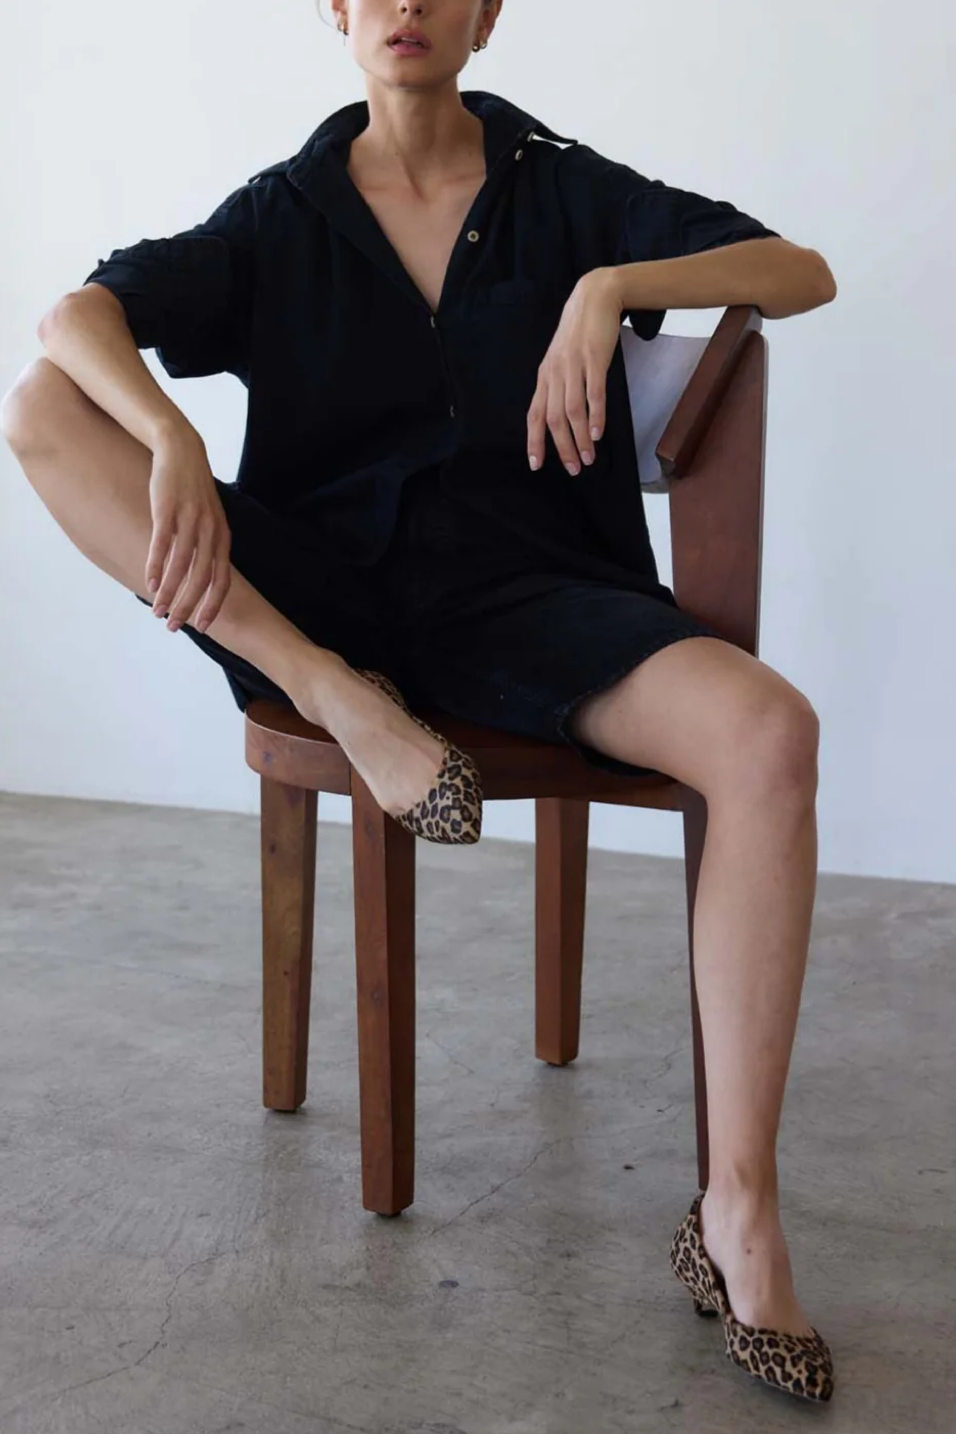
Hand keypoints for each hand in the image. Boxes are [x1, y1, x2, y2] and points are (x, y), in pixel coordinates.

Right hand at [146, 430, 231, 634]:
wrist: (180, 449)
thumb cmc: (192, 489)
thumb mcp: (208, 517)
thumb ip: (207, 544)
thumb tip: (200, 574)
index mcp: (222, 536)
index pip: (223, 579)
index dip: (213, 604)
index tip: (203, 626)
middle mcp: (210, 530)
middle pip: (202, 578)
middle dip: (188, 606)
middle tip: (174, 627)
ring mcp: (190, 519)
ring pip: (182, 565)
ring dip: (169, 592)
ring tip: (157, 610)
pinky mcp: (168, 509)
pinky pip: (163, 544)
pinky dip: (157, 566)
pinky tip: (150, 583)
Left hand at [526, 267, 622, 475]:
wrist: (594, 297)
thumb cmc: (579, 333)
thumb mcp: (561, 360)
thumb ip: (559, 386)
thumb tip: (562, 418)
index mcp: (545, 376)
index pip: (535, 415)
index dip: (534, 441)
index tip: (536, 464)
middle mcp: (555, 373)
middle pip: (554, 419)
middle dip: (562, 448)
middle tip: (573, 469)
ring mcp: (574, 366)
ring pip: (572, 410)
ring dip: (580, 438)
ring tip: (588, 458)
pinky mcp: (594, 358)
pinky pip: (593, 392)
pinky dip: (595, 415)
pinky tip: (597, 432)